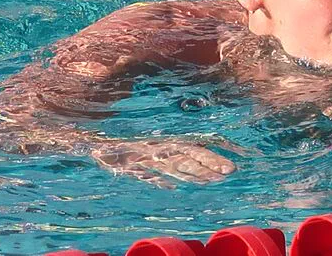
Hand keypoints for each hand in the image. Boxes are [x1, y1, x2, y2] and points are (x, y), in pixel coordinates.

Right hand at [91, 138, 235, 186]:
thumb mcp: (154, 151)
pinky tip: (171, 187)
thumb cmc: (130, 148)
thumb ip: (172, 161)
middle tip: (229, 171)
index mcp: (169, 145)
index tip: (231, 168)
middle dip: (209, 164)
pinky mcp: (131, 165)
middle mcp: (162, 150)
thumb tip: (189, 174)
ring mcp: (148, 158)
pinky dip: (157, 179)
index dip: (212, 159)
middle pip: (189, 157)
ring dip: (193, 173)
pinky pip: (145, 173)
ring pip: (173, 165)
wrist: (100, 142)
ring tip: (212, 179)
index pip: (195, 151)